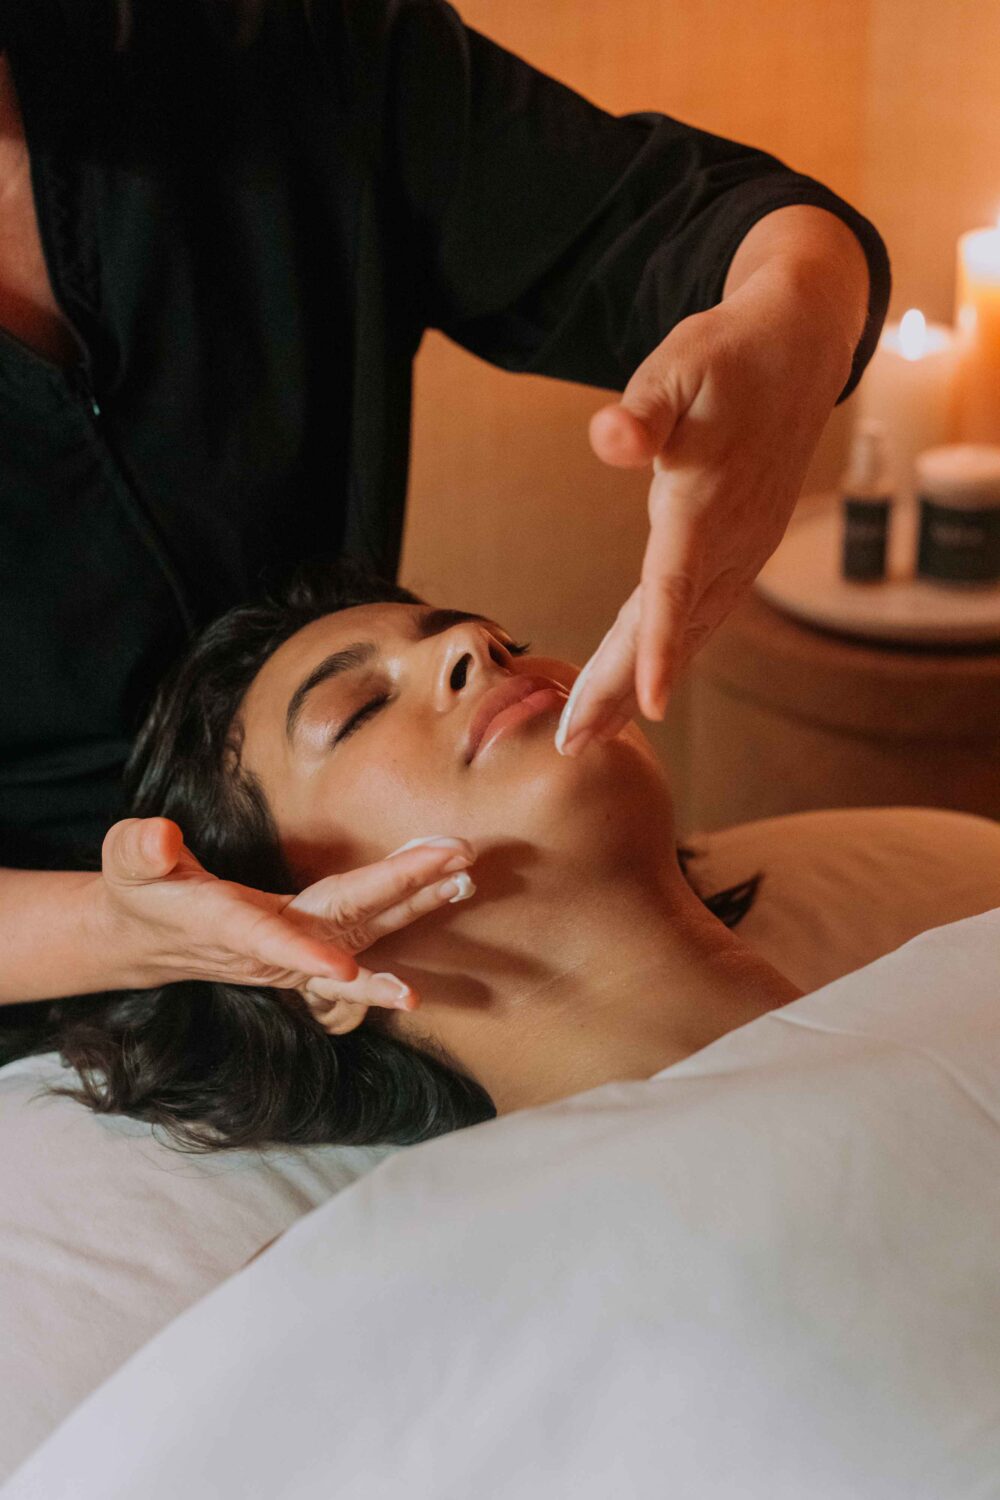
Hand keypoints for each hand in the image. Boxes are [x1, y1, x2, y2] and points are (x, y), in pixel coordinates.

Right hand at [96, 818, 475, 1028]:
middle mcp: (274, 943)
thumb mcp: (125, 864)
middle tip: (453, 869)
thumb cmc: (140, 892)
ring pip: (367, 928)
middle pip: (344, 922)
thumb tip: (159, 839)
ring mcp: (299, 945)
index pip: (267, 940)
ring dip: (417, 905)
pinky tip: (449, 891)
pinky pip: (370, 927)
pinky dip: (409, 910)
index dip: (303, 953)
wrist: (151, 937)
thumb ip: (139, 850)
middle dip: (399, 897)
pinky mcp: (315, 939)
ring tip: (465, 882)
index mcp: (225, 926)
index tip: (345, 969)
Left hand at [554, 276, 854, 754]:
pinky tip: (637, 682)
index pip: (675, 586)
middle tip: (572, 746)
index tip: (645, 707)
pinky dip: (667, 653)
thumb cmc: (726, 355)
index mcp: (704, 501)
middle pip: (673, 627)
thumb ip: (642, 410)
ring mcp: (742, 548)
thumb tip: (609, 437)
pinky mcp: (742, 548)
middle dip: (621, 690)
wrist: (796, 347)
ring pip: (688, 630)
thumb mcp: (677, 366)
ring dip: (637, 682)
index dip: (658, 648)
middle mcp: (730, 538)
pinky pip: (700, 614)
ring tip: (591, 732)